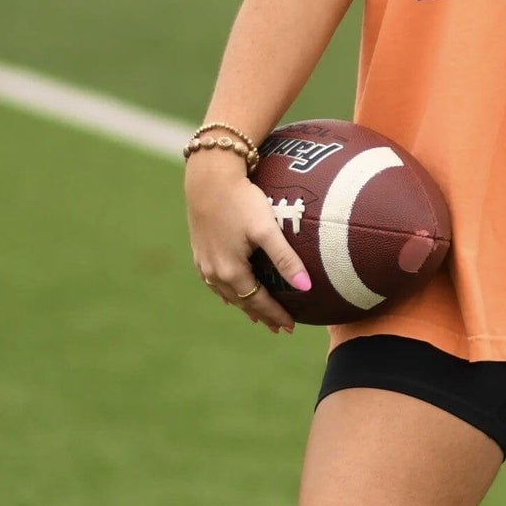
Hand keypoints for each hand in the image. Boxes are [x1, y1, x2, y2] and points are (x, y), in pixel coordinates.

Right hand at [185, 152, 308, 334]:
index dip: (275, 315)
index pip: (258, 302)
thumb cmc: (241, 200)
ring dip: (244, 305)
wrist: (208, 178)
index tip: (291, 326)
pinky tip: (231, 293)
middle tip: (280, 327)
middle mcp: (214, 272)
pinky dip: (228, 292)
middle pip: (242, 302)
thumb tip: (306, 287)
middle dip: (262, 315)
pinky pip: (214, 282)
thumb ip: (286, 259)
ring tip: (259, 316)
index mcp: (231, 271)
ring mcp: (203, 263)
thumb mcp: (267, 230)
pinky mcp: (198, 251)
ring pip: (227, 294)